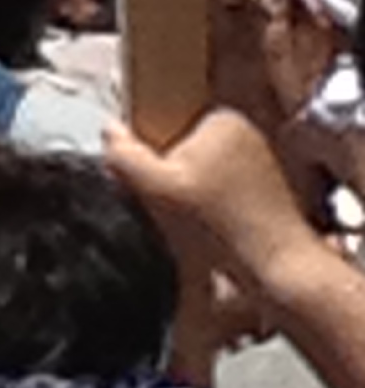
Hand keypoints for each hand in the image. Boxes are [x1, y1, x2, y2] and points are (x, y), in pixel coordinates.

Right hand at [105, 108, 319, 295]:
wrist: (278, 268)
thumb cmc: (224, 227)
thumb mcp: (157, 189)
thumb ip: (124, 156)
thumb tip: (108, 131)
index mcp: (222, 119)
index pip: (165, 127)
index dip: (151, 158)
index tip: (156, 187)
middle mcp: (246, 135)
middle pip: (182, 152)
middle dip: (172, 180)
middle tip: (175, 212)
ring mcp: (260, 164)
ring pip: (201, 177)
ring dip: (191, 200)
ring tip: (197, 227)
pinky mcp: (266, 193)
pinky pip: (222, 195)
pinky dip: (212, 213)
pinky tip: (213, 234)